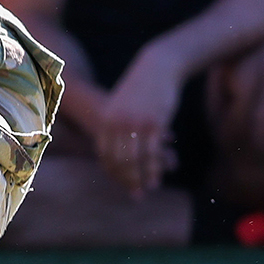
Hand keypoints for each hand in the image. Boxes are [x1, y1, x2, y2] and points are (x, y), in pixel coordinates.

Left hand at [89, 48, 185, 197]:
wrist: (158, 67)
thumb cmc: (141, 89)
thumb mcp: (122, 107)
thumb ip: (116, 126)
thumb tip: (117, 149)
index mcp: (105, 121)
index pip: (105, 155)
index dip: (113, 173)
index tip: (122, 185)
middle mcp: (116, 124)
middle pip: (118, 161)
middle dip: (127, 181)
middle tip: (136, 196)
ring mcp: (134, 124)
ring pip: (135, 160)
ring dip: (142, 178)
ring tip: (147, 190)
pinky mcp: (154, 123)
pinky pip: (152, 153)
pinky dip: (154, 168)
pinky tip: (158, 177)